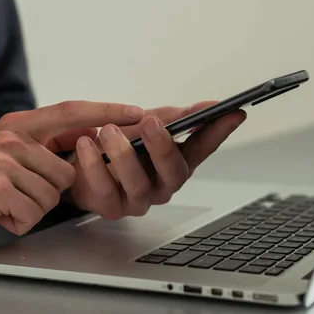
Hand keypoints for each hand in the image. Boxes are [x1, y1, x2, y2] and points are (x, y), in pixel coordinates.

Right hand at [0, 101, 144, 251]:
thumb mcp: (19, 152)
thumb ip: (53, 143)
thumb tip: (96, 136)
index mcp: (21, 124)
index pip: (72, 111)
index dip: (106, 111)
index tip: (136, 112)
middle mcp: (11, 137)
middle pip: (69, 168)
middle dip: (54, 189)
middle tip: (24, 190)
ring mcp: (1, 160)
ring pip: (54, 192)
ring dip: (37, 206)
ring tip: (12, 201)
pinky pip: (35, 210)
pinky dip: (23, 219)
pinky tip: (4, 212)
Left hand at [63, 102, 245, 218]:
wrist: (79, 164)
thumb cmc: (118, 145)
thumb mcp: (144, 123)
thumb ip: (174, 117)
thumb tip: (208, 106)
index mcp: (175, 162)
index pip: (203, 146)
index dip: (219, 131)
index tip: (233, 112)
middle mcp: (163, 184)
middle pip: (174, 172)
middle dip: (163, 147)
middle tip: (151, 123)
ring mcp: (140, 199)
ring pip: (139, 183)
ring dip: (124, 155)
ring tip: (109, 131)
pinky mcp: (112, 208)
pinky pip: (106, 189)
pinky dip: (95, 165)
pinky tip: (87, 145)